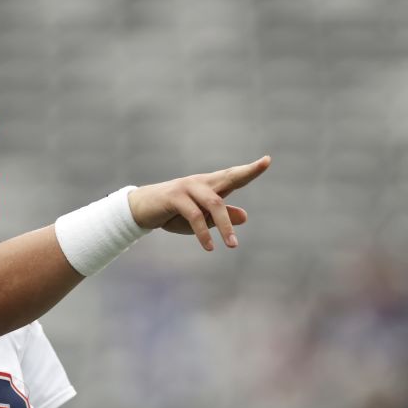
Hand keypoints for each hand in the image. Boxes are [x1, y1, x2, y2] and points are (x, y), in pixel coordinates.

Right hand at [127, 155, 271, 250]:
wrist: (140, 210)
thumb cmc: (173, 214)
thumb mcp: (201, 219)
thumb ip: (222, 217)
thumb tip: (245, 216)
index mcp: (210, 185)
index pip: (233, 176)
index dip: (250, 170)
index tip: (267, 160)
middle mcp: (201, 182)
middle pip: (229, 176)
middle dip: (247, 171)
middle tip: (265, 163)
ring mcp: (188, 187)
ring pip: (214, 203)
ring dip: (224, 225)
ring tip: (232, 245)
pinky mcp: (174, 197)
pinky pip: (194, 215)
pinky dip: (203, 232)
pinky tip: (209, 247)